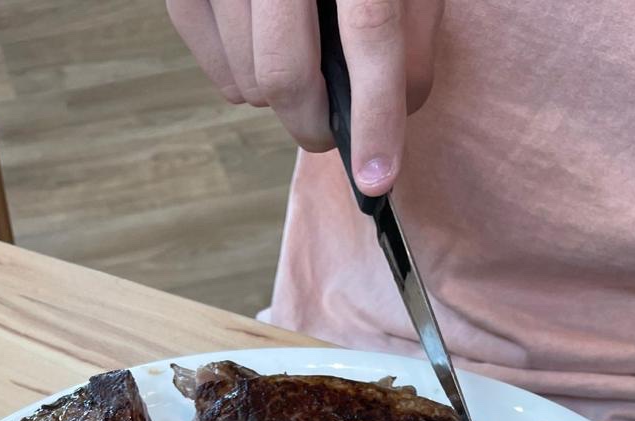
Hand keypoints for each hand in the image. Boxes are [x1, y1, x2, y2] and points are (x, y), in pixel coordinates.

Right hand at [167, 0, 443, 193]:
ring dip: (285, 100)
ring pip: (249, 82)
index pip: (367, 29)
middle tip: (334, 131)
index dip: (375, 113)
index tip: (376, 177)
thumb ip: (416, 27)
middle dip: (316, 123)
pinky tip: (268, 51)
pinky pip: (218, 73)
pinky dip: (248, 84)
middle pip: (286, 72)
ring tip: (307, 67)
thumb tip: (400, 111)